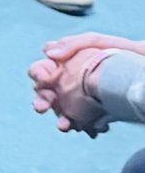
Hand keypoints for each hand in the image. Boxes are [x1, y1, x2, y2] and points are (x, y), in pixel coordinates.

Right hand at [30, 32, 144, 131]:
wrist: (143, 74)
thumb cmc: (124, 53)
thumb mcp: (96, 42)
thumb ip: (72, 44)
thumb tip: (48, 52)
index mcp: (66, 63)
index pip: (42, 68)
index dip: (38, 74)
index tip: (43, 79)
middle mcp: (70, 82)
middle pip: (46, 93)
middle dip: (41, 101)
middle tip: (41, 108)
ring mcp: (81, 98)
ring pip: (62, 111)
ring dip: (60, 119)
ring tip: (64, 126)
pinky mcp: (96, 112)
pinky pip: (83, 122)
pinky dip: (83, 127)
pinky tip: (90, 130)